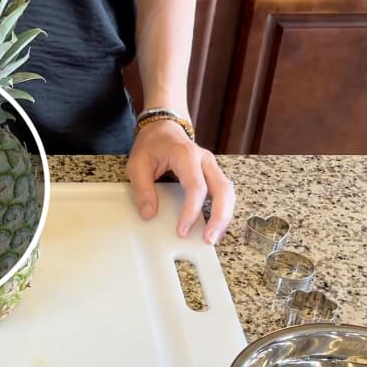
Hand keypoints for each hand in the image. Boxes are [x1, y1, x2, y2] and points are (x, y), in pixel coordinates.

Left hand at [127, 120, 234, 244]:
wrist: (163, 127)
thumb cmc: (151, 144)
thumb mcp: (137, 164)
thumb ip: (143, 189)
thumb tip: (149, 214)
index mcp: (186, 155)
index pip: (196, 187)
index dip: (191, 212)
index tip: (182, 230)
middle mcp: (205, 160)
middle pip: (223, 190)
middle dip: (219, 217)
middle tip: (208, 239)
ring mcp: (211, 166)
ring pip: (228, 192)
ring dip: (224, 216)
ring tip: (212, 237)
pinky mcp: (212, 173)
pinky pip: (223, 193)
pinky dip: (221, 210)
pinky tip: (213, 226)